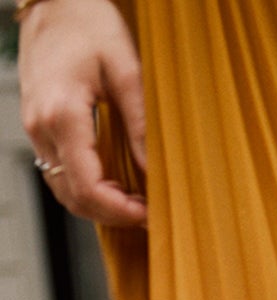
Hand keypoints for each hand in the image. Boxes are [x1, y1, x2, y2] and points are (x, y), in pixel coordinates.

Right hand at [19, 0, 145, 228]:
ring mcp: (34, 126)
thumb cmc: (87, 21)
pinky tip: (112, 183)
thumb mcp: (126, 70)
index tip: (148, 214)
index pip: (88, 186)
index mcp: (62, 114)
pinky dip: (84, 186)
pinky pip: (58, 170)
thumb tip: (155, 171)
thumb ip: (141, 125)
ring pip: (62, 188)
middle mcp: (41, 125)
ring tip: (133, 202)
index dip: (119, 211)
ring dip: (97, 204)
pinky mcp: (37, 124)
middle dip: (111, 214)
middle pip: (73, 196)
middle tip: (147, 214)